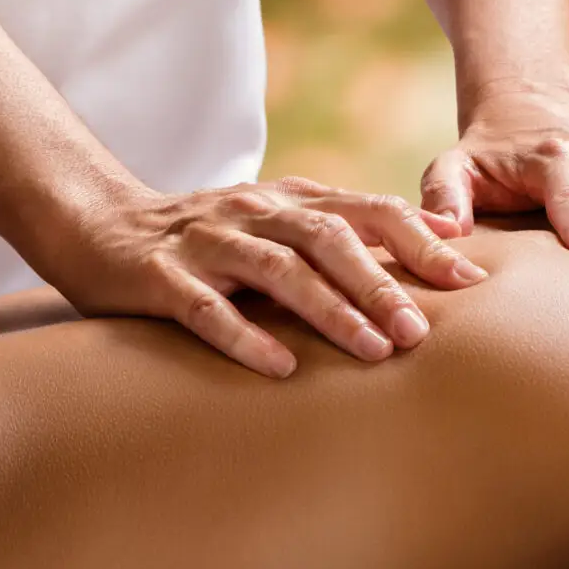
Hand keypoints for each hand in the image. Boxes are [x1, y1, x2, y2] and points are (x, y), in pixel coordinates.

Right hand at [39, 177, 487, 377]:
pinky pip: (207, 308)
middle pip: (330, 239)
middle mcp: (254, 213)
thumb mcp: (276, 226)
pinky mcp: (162, 277)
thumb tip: (428, 249)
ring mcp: (208, 243)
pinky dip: (245, 336)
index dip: (418, 241)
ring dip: (330, 309)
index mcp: (288, 200)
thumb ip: (341, 234)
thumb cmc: (207, 237)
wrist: (100, 222)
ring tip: (373, 350)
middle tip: (422, 330)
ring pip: (278, 270)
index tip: (468, 280)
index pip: (366, 212)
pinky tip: (280, 367)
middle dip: (380, 283)